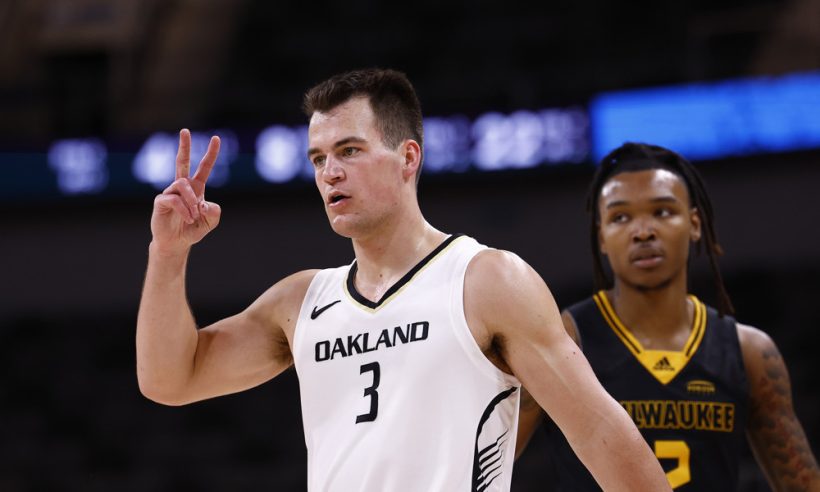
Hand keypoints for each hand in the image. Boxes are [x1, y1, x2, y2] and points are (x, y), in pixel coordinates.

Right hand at [150, 129, 221, 254]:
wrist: (176, 243)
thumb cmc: (193, 230)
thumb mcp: (211, 221)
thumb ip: (214, 211)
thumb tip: (203, 203)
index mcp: (196, 188)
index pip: (204, 167)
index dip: (211, 154)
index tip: (216, 138)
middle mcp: (182, 187)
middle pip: (181, 162)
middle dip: (184, 146)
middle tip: (185, 131)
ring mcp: (170, 192)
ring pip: (182, 185)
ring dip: (192, 201)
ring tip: (194, 216)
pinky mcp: (161, 201)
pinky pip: (174, 199)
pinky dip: (184, 209)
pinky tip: (188, 218)